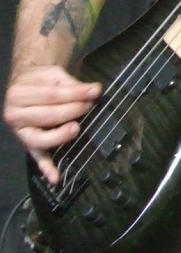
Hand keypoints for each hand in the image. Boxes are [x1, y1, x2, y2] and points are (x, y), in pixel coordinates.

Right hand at [4, 66, 100, 183]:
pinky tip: (55, 178)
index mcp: (18, 93)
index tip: (94, 92)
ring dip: (61, 136)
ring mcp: (21, 133)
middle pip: (47, 116)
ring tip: (76, 129)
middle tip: (89, 106)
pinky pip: (37, 158)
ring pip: (41, 139)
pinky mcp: (28, 145)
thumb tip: (93, 90)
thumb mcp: (52, 74)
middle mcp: (14, 115)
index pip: (51, 95)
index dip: (75, 94)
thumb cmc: (40, 80)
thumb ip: (71, 83)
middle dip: (72, 111)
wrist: (25, 85)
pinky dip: (46, 168)